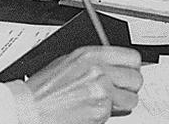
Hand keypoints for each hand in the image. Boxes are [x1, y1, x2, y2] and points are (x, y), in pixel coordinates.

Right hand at [25, 46, 142, 123]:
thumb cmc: (44, 88)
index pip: (132, 57)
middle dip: (129, 87)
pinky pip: (116, 114)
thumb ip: (93, 61)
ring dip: (122, 103)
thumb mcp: (68, 62)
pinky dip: (107, 114)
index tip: (129, 72)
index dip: (131, 67)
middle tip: (119, 90)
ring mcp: (101, 91)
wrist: (31, 107)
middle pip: (136, 78)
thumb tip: (113, 65)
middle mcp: (98, 70)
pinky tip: (92, 109)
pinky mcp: (101, 111)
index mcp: (90, 54)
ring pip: (132, 99)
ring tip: (106, 102)